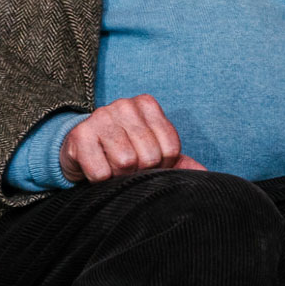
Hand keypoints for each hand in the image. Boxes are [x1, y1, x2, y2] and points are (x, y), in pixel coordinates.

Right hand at [62, 94, 205, 183]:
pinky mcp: (80, 135)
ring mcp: (101, 117)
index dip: (162, 166)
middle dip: (140, 172)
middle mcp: (124, 105)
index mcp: (147, 104)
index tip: (148, 163)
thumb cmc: (121, 151)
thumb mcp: (152, 152)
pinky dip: (100, 180)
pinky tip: (96, 168)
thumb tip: (206, 176)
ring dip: (119, 176)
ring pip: (126, 163)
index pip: (171, 148)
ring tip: (112, 167)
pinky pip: (101, 172)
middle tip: (128, 168)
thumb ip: (179, 162)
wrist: (78, 149)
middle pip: (150, 157)